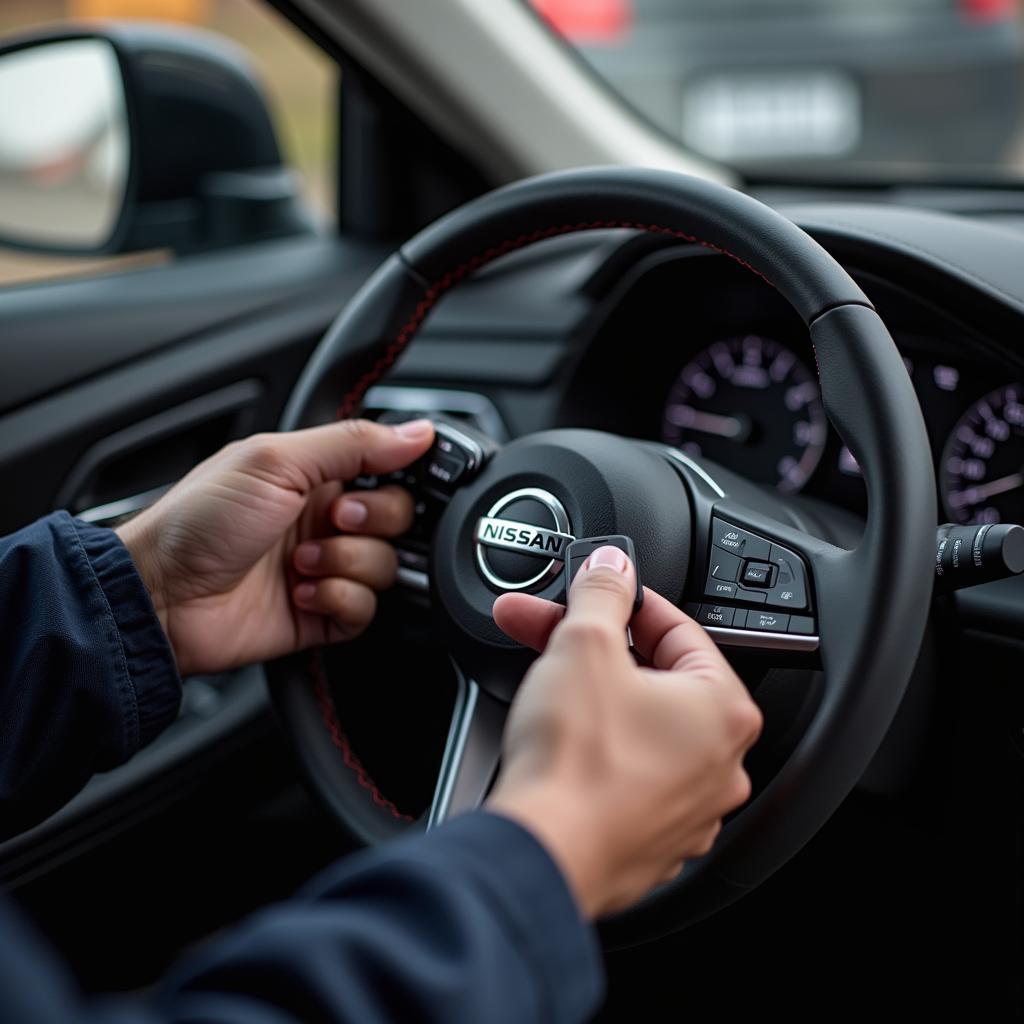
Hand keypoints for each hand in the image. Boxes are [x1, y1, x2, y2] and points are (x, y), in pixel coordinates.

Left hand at [116, 419, 434, 676]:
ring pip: (386, 567)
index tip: (385, 481)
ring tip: (300, 563)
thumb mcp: (275, 461)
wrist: (160, 596)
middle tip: (332, 519)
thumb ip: (353, 443)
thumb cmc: (197, 522)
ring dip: (346, 563)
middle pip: (399, 519)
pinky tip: (303, 593)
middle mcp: (326, 519)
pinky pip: (366, 610)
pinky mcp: (322, 614)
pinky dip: (339, 600)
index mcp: (318, 474)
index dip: (399, 477)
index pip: (391, 469)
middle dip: (371, 521)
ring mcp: (326, 567)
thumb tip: (417, 432)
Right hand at [487, 546, 761, 918]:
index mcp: (723, 709)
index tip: (595, 590)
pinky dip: (594, 752)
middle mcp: (719, 764)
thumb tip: (612, 567)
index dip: (626, 601)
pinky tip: (556, 742)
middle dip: (594, 648)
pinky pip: (625, 777)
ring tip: (544, 684)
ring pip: (639, 729)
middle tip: (549, 630)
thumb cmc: (576, 761)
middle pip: (654, 678)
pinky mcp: (649, 840)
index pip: (678, 629)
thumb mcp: (584, 645)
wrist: (543, 853)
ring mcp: (687, 810)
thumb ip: (602, 593)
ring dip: (592, 698)